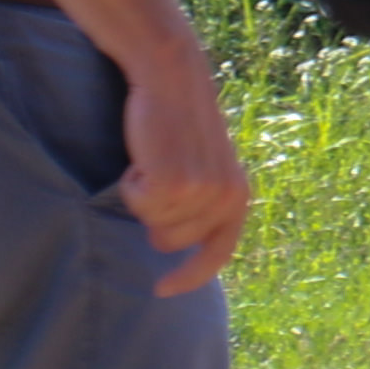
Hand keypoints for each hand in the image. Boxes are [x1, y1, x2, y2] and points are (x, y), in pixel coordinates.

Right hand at [115, 51, 251, 294]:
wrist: (173, 78)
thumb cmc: (180, 123)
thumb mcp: (204, 167)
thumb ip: (201, 205)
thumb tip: (170, 244)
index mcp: (238, 198)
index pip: (218, 254)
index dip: (190, 277)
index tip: (162, 290)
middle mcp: (226, 200)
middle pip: (170, 242)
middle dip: (154, 214)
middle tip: (159, 171)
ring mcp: (201, 194)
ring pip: (151, 222)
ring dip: (142, 193)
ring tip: (155, 158)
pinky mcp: (173, 184)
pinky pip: (137, 203)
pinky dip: (130, 182)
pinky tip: (144, 154)